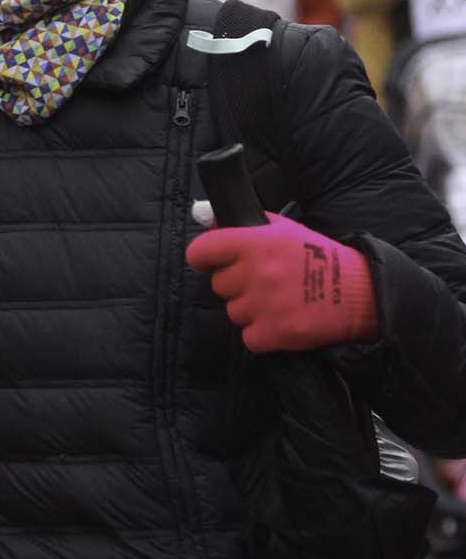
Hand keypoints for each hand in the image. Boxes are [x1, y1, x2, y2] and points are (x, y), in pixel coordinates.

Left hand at [186, 213, 377, 352]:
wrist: (358, 293)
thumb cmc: (319, 257)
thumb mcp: (284, 229)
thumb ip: (246, 224)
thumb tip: (210, 221)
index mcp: (255, 243)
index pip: (201, 251)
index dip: (203, 257)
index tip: (209, 261)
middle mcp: (256, 273)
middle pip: (218, 285)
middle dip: (236, 285)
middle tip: (262, 282)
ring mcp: (264, 305)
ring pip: (233, 312)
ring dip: (250, 310)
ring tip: (278, 300)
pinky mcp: (274, 333)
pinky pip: (249, 337)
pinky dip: (262, 334)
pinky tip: (281, 320)